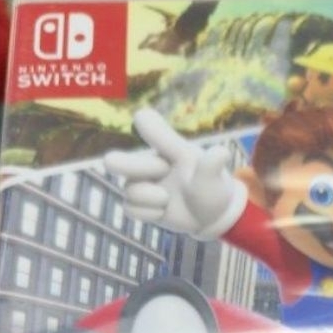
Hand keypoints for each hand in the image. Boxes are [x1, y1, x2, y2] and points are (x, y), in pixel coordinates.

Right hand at [104, 108, 246, 238]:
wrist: (210, 215)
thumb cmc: (212, 188)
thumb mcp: (212, 176)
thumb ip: (211, 164)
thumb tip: (222, 152)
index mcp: (168, 148)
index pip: (154, 130)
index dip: (146, 124)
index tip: (140, 118)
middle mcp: (151, 163)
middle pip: (123, 161)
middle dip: (120, 163)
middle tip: (110, 161)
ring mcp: (143, 183)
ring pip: (130, 191)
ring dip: (149, 198)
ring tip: (167, 199)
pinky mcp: (140, 204)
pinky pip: (131, 209)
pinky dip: (148, 214)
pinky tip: (162, 212)